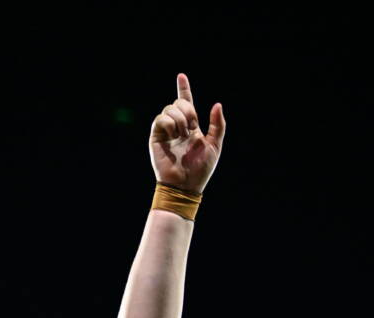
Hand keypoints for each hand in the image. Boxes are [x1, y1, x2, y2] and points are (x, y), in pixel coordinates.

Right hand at [149, 74, 224, 194]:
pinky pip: (160, 119)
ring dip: (180, 119)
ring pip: (169, 109)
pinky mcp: (155, 137)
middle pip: (179, 103)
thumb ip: (218, 125)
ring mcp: (165, 131)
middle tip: (192, 127)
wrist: (185, 185)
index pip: (186, 103)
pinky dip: (170, 123)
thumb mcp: (215, 146)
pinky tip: (175, 135)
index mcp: (191, 127)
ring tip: (183, 135)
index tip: (181, 76)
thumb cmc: (200, 170)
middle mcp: (177, 127)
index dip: (183, 89)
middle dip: (188, 110)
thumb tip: (217, 104)